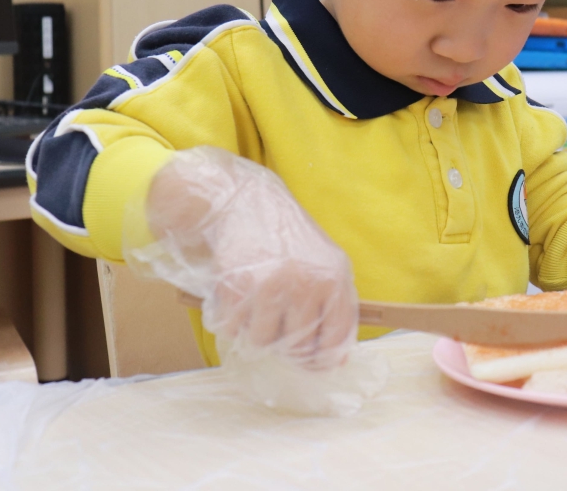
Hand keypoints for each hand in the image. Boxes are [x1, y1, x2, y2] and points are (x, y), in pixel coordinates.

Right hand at [138, 147, 357, 369]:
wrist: (248, 203)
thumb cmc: (290, 241)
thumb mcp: (326, 264)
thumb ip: (335, 309)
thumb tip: (336, 361)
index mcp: (334, 279)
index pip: (334, 341)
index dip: (322, 360)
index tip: (312, 362)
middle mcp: (305, 284)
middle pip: (296, 348)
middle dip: (284, 345)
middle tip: (276, 323)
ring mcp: (269, 286)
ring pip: (261, 343)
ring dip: (255, 331)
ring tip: (256, 303)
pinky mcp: (235, 287)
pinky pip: (231, 329)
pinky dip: (230, 321)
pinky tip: (236, 296)